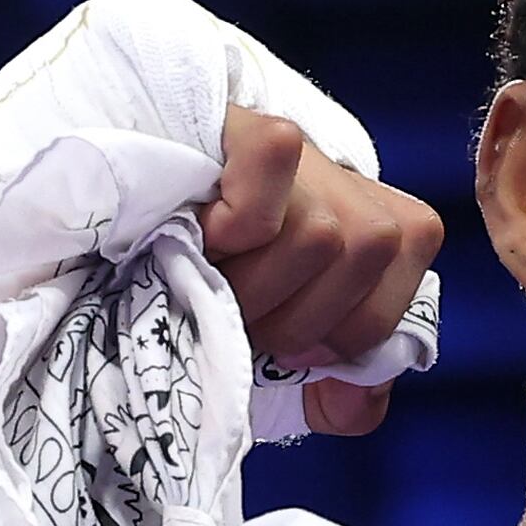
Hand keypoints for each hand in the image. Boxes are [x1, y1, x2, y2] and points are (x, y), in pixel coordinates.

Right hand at [198, 108, 445, 436]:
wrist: (119, 228)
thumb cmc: (212, 300)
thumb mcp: (280, 355)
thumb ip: (337, 393)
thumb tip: (351, 404)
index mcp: (371, 229)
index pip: (407, 268)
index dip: (344, 331)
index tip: (289, 345)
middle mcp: (344, 181)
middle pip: (369, 249)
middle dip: (295, 315)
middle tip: (241, 310)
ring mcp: (296, 149)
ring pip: (323, 232)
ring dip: (254, 281)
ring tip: (214, 275)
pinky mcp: (240, 122)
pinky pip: (276, 156)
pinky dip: (239, 216)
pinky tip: (208, 227)